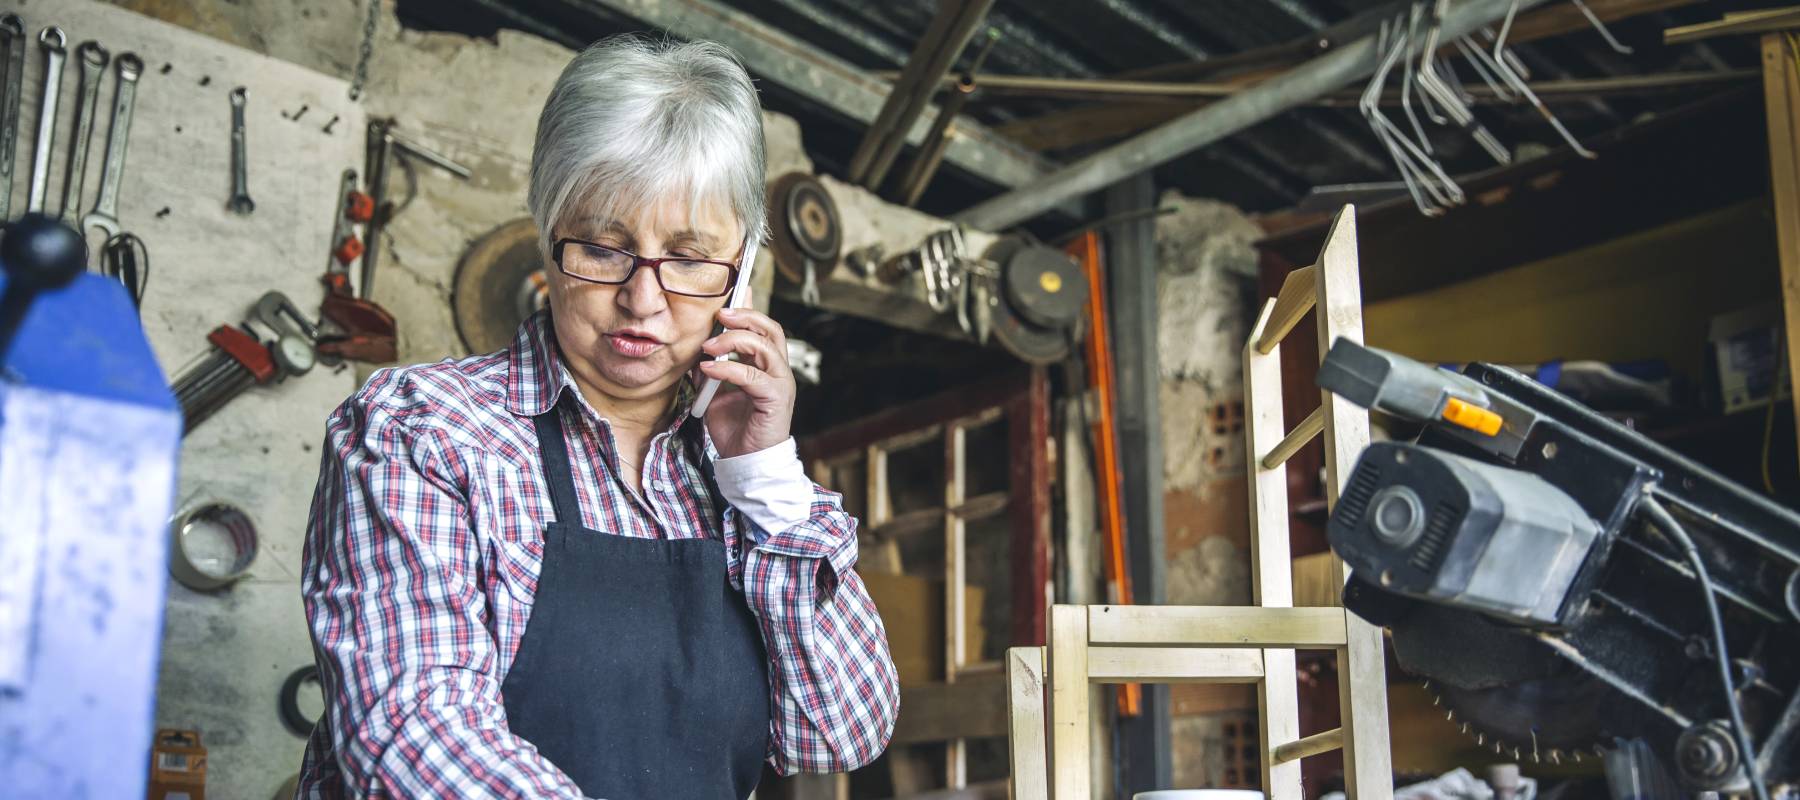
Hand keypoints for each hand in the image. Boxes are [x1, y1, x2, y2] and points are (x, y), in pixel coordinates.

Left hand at [696, 307, 795, 458]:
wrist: (744, 461)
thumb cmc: (734, 429)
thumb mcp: (714, 393)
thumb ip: (710, 369)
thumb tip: (697, 347)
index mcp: (766, 365)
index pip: (764, 328)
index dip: (749, 310)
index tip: (729, 298)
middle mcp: (778, 370)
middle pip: (771, 329)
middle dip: (745, 317)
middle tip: (720, 315)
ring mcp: (780, 383)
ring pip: (765, 346)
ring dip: (734, 340)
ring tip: (708, 347)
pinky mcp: (775, 399)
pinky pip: (752, 376)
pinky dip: (728, 369)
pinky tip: (708, 370)